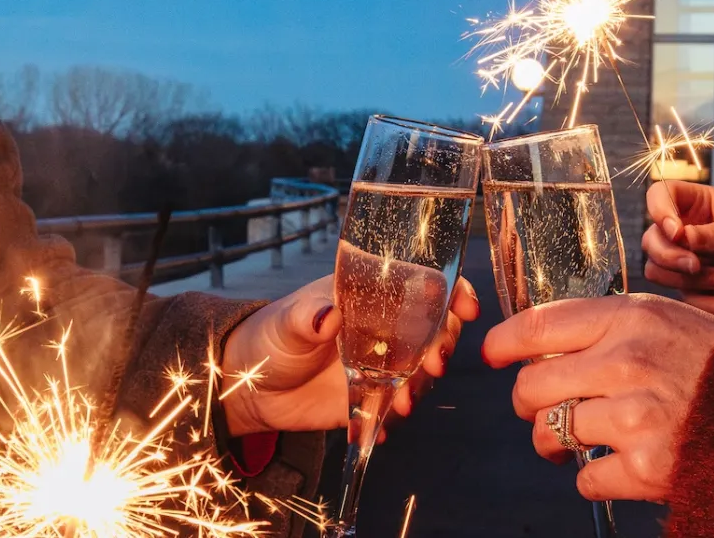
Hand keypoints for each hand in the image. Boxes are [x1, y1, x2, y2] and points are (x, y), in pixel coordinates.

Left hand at [219, 274, 479, 436]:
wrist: (249, 387)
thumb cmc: (269, 337)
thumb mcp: (287, 322)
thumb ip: (308, 316)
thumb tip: (327, 314)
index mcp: (371, 294)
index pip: (423, 284)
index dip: (451, 292)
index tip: (464, 308)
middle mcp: (385, 327)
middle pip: (436, 329)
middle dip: (443, 345)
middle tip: (431, 365)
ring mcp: (383, 363)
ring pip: (423, 371)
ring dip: (421, 387)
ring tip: (400, 404)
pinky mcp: (373, 397)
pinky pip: (398, 407)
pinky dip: (393, 418)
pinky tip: (379, 429)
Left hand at [482, 294, 713, 501]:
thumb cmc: (711, 364)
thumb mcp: (660, 320)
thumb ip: (603, 327)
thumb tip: (533, 344)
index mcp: (629, 318)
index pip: (537, 325)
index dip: (502, 343)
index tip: (492, 354)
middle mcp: (627, 362)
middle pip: (530, 386)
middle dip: (527, 403)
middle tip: (543, 409)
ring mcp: (636, 416)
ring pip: (549, 432)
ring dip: (556, 443)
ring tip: (586, 438)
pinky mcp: (646, 466)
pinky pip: (584, 478)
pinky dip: (596, 477)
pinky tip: (621, 462)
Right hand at [643, 181, 713, 314]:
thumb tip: (681, 238)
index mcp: (698, 204)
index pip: (659, 196)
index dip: (658, 211)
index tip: (677, 232)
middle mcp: (686, 231)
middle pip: (651, 241)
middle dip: (670, 256)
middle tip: (697, 265)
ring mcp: (688, 261)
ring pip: (658, 271)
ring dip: (691, 281)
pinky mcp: (697, 289)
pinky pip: (684, 299)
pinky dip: (710, 303)